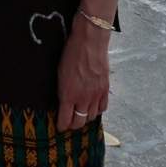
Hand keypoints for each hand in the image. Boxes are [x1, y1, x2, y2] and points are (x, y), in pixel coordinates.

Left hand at [56, 15, 110, 131]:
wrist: (89, 40)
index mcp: (68, 94)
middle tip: (69, 122)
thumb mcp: (60, 72)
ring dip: (86, 117)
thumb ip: (62, 90)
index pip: (65, 120)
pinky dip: (98, 110)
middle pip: (79, 122)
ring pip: (92, 117)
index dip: (62, 126)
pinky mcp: (105, 89)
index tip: (60, 126)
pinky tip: (93, 105)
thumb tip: (62, 101)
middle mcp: (83, 98)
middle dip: (73, 125)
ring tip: (81, 113)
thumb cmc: (71, 52)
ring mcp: (96, 95)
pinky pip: (103, 108)